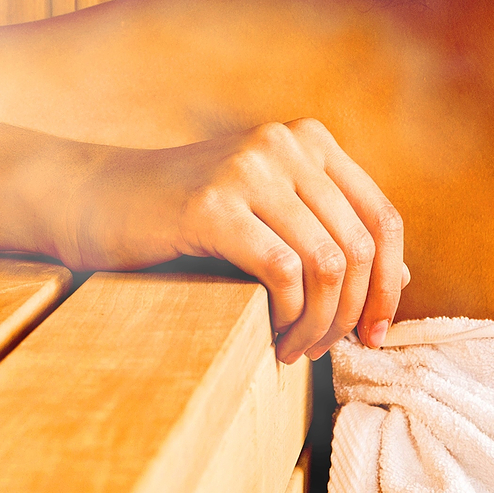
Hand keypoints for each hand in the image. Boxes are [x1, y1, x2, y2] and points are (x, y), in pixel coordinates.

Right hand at [60, 120, 406, 361]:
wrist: (95, 200)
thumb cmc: (183, 219)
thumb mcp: (267, 217)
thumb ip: (328, 235)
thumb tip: (399, 278)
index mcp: (307, 141)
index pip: (381, 217)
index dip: (389, 284)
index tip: (374, 333)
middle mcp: (285, 144)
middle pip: (360, 245)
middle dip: (353, 312)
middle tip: (327, 351)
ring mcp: (249, 168)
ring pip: (328, 263)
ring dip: (320, 322)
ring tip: (295, 348)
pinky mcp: (213, 203)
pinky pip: (284, 271)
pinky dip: (288, 316)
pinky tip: (271, 337)